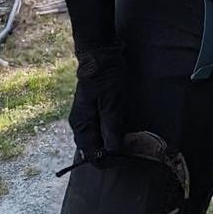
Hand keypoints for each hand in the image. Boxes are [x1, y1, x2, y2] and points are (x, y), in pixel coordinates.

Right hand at [68, 41, 127, 163]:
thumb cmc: (105, 76)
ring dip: (112, 145)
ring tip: (130, 141)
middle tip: (132, 149)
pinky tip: (122, 131)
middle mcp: (80, 126)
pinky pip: (99, 131)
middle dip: (112, 154)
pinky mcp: (91, 112)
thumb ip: (111, 126)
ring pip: (97, 142)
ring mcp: (85, 119)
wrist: (99, 53)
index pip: (92, 156)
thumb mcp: (111, 102)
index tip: (128, 156)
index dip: (110, 160)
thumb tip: (113, 151)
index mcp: (82, 125)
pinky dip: (110, 135)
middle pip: (94, 151)